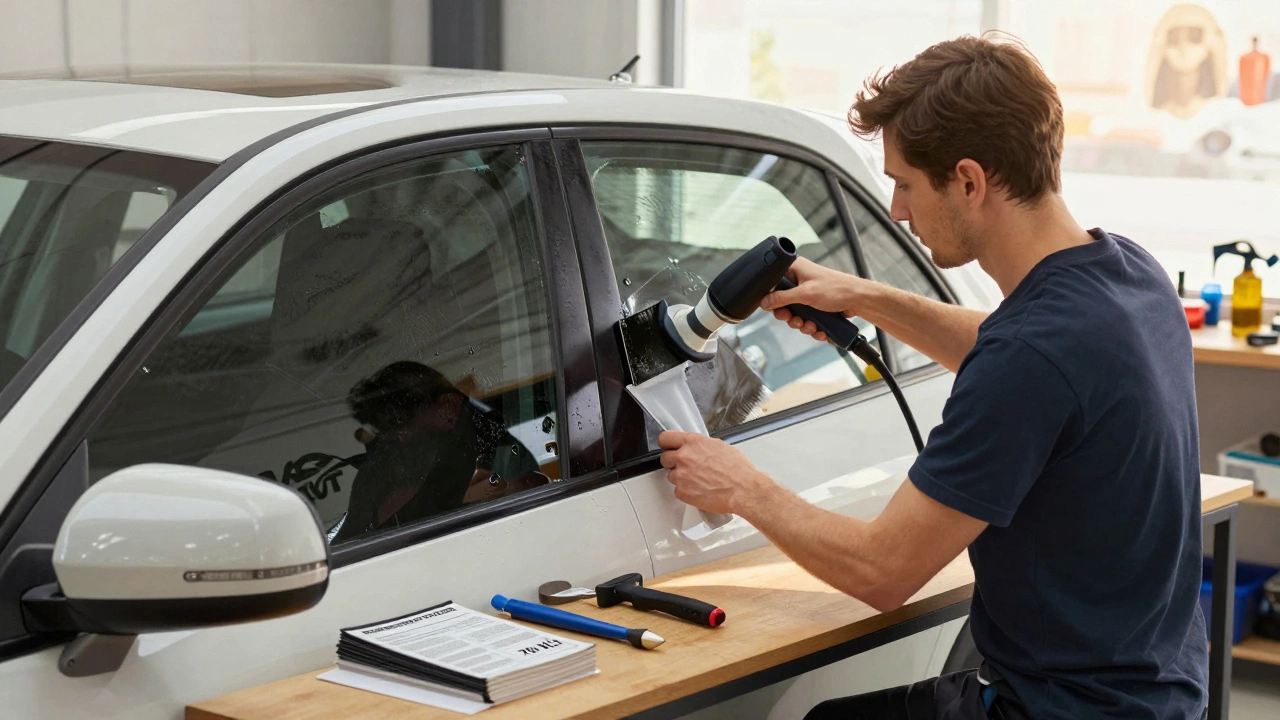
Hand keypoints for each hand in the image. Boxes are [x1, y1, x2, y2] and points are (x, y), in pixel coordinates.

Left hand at [658, 431, 775, 514]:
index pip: (665, 438)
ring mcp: (681, 475)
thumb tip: (697, 448)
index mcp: (693, 442)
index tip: (669, 448)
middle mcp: (684, 457)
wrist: (743, 489)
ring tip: (699, 481)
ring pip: (671, 476)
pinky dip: (687, 492)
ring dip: (681, 478)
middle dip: (673, 463)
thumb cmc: (738, 469)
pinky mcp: (682, 492)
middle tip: (686, 467)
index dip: (667, 444)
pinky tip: (700, 490)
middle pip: (664, 458)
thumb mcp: (720, 446)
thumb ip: (702, 446)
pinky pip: (678, 491)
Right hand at [760, 258, 866, 341]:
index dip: (773, 299)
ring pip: (795, 314)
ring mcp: (808, 294)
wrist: (859, 300)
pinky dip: (811, 326)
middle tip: (796, 320)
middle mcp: (799, 281)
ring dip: (802, 324)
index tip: (779, 310)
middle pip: (783, 303)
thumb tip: (764, 302)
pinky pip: (806, 318)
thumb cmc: (837, 289)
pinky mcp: (815, 306)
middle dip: (790, 316)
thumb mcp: (805, 294)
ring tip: (812, 326)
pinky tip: (819, 329)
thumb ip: (782, 298)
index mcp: (794, 270)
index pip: (774, 284)